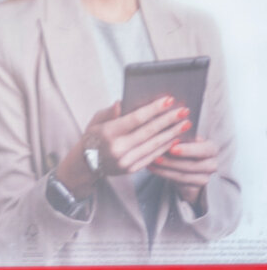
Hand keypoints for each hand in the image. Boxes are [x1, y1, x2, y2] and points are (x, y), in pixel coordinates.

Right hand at [57, 97, 192, 197]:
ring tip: (185, 124)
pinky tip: (175, 138)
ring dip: (172, 134)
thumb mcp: (96, 121)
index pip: (136, 119)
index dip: (154, 109)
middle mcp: (117, 148)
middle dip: (169, 120)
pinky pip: (152, 156)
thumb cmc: (93, 137)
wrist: (84, 164)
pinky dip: (165, 147)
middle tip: (184, 111)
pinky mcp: (130, 169)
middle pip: (149, 131)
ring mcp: (125, 160)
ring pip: (154, 145)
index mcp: (108, 133)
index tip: (169, 100)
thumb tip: (123, 102)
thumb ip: (110, 112)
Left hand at [149, 138, 219, 207]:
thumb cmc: (182, 146)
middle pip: (193, 165)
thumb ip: (178, 135)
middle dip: (173, 161)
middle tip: (156, 157)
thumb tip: (168, 130)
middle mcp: (212, 164)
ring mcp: (204, 178)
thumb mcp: (182, 139)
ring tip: (151, 161)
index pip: (205, 150)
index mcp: (211, 148)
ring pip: (184, 175)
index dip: (189, 150)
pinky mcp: (194, 188)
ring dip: (165, 168)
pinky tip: (151, 168)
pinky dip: (163, 174)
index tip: (172, 149)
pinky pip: (178, 183)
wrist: (181, 166)